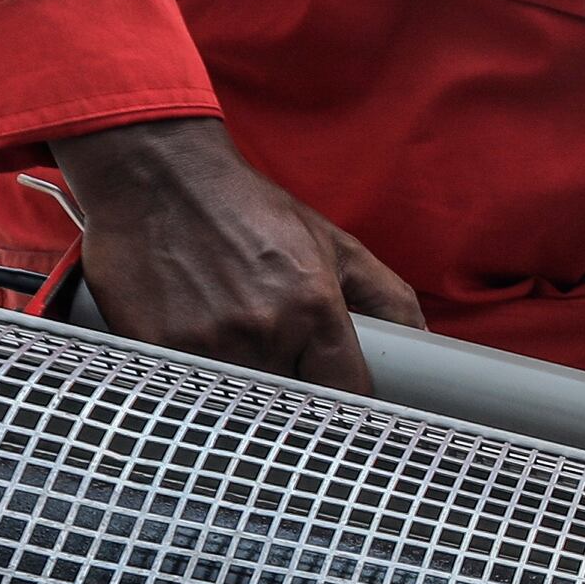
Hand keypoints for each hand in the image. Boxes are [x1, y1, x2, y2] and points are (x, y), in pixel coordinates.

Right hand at [52, 117, 423, 390]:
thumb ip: (387, 296)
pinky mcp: (159, 347)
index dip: (348, 400)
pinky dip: (201, 378)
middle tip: (284, 367)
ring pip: (243, 403)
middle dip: (296, 393)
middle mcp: (265, 329)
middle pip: (295, 406)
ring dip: (247, 387)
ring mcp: (208, 343)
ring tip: (236, 345)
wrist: (157, 176)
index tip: (339, 395)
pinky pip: (191, 390)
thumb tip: (426, 342)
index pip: (348, 391)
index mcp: (314, 304)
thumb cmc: (248, 208)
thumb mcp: (332, 242)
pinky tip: (198, 342)